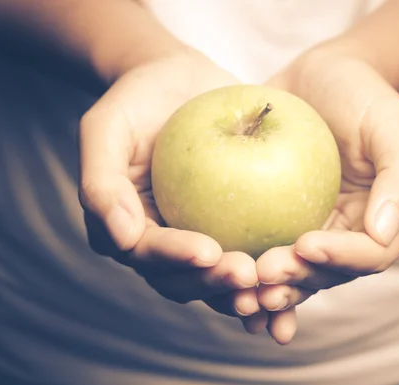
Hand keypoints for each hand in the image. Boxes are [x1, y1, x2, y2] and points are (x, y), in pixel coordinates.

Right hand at [78, 50, 262, 326]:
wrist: (176, 82)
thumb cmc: (136, 100)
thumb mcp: (105, 128)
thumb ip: (101, 182)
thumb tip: (122, 238)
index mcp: (125, 229)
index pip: (147, 254)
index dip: (175, 258)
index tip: (208, 251)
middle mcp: (159, 243)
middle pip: (182, 279)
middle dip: (213, 284)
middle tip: (247, 273)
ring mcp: (194, 237)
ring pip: (217, 277)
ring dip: (243, 288)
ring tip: (273, 279)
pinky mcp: (229, 228)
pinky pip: (250, 250)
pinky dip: (269, 264)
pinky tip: (297, 262)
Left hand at [249, 50, 398, 343]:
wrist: (320, 75)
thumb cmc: (360, 93)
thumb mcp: (391, 121)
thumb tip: (383, 232)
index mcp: (385, 219)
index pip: (370, 253)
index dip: (340, 258)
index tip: (304, 246)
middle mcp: (349, 233)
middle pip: (328, 272)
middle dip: (298, 280)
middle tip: (263, 272)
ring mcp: (314, 229)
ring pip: (295, 271)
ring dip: (270, 287)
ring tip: (242, 287)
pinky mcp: (279, 221)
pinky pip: (264, 248)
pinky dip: (248, 268)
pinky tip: (222, 275)